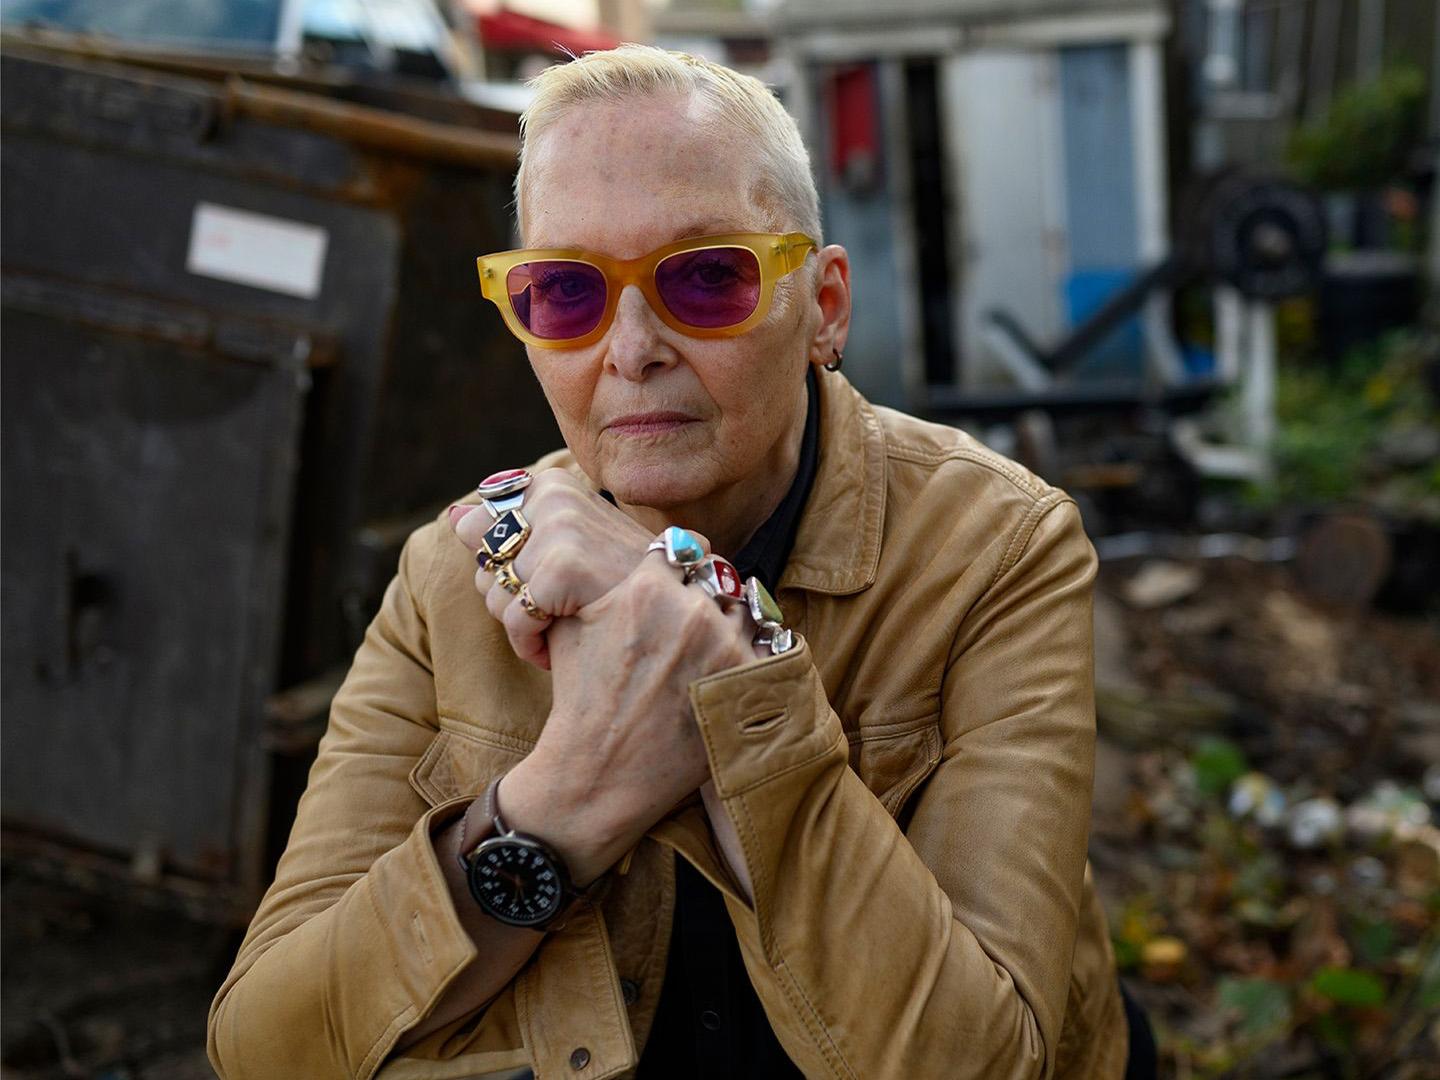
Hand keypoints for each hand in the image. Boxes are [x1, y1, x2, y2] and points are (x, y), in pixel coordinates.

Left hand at [450, 470, 663, 668]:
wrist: (676, 616)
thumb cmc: (619, 588)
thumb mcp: (564, 548)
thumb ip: (509, 528)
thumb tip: (454, 518)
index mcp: (552, 485)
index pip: (481, 533)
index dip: (510, 571)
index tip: (548, 584)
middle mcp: (555, 494)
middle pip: (484, 565)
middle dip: (514, 600)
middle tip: (559, 611)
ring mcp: (562, 527)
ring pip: (494, 596)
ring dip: (525, 627)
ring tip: (564, 629)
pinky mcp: (564, 566)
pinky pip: (515, 619)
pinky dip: (532, 646)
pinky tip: (562, 648)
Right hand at [496, 551, 756, 881]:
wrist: (598, 771)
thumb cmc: (581, 700)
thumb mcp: (576, 625)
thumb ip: (610, 583)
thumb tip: (643, 559)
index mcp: (647, 587)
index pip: (684, 550)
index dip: (684, 565)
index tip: (687, 577)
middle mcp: (691, 610)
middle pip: (719, 580)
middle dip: (709, 597)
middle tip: (698, 622)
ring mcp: (724, 645)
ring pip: (746, 611)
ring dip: (734, 625)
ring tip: (714, 652)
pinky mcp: (747, 681)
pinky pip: (767, 649)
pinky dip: (755, 657)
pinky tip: (735, 673)